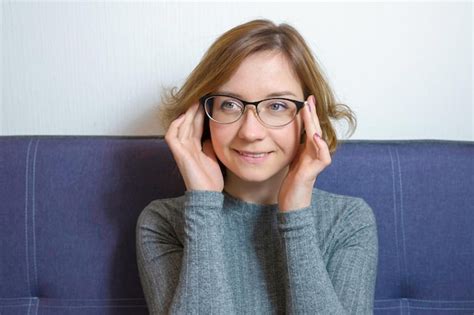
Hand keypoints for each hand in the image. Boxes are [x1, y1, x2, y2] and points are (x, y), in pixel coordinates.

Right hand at [164, 103, 223, 191]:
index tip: (207, 102)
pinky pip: (172, 136)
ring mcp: (181, 150)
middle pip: (187, 123)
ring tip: (196, 103)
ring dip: (187, 114)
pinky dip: (176, 125)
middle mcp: (185, 147)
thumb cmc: (210, 179)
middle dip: (194, 110)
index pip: (195, 126)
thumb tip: (214, 131)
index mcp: (193, 147)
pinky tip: (184, 117)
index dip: (199, 114)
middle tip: (202, 97)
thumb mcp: (213, 156)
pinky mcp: (178, 154)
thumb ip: (210, 143)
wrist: (208, 195)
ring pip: (180, 126)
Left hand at [278, 96, 331, 211]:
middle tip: (309, 99)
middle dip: (312, 114)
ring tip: (310, 111)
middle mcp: (314, 155)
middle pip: (316, 130)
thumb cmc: (293, 183)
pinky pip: (322, 158)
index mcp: (308, 151)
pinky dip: (320, 146)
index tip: (305, 100)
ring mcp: (315, 164)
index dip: (308, 115)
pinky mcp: (312, 173)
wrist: (292, 204)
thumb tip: (289, 132)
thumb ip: (295, 147)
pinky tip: (316, 137)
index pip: (310, 129)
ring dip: (314, 125)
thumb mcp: (291, 160)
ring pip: (319, 140)